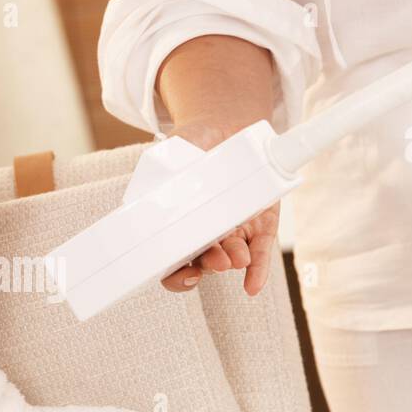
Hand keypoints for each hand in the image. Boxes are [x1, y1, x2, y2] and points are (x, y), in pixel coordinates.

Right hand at [159, 120, 279, 297]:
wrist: (227, 125)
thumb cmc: (192, 143)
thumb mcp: (169, 155)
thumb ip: (158, 176)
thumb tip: (151, 194)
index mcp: (178, 224)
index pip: (170, 262)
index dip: (174, 275)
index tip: (183, 272)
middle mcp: (203, 235)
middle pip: (201, 263)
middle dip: (208, 266)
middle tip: (216, 260)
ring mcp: (232, 232)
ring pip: (231, 257)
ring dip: (233, 261)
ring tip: (238, 256)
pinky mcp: (260, 224)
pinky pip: (260, 252)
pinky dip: (258, 271)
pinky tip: (252, 286)